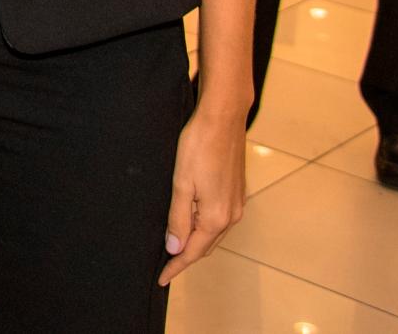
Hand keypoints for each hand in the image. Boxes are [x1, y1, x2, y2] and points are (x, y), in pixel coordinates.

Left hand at [159, 104, 246, 285]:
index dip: (175, 267)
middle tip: (163, 265)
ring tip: (173, 247)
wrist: (223, 118)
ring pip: (212, 233)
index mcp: (216, 217)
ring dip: (194, 242)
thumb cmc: (198, 147)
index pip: (192, 252)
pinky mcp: (236, 192)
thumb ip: (178, 218)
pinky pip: (218, 220)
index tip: (160, 279)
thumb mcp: (181, 184)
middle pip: (204, 246)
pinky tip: (190, 222)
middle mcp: (231, 215)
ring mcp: (236, 204)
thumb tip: (174, 249)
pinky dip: (203, 227)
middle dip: (184, 257)